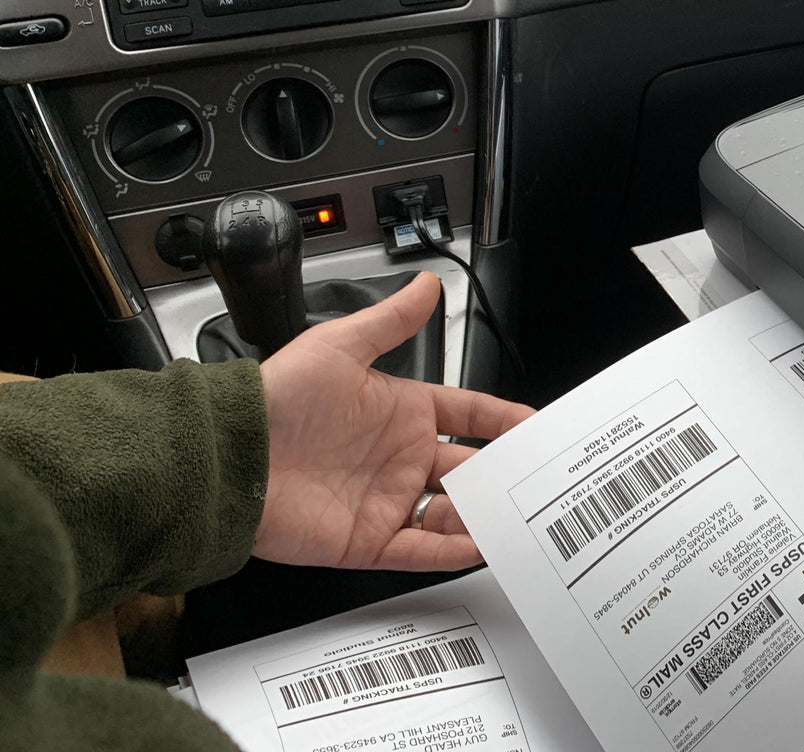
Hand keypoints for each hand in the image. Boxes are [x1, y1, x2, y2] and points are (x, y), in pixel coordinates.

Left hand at [253, 272, 533, 571]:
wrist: (229, 456)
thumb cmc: (276, 398)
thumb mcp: (339, 347)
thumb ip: (390, 321)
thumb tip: (426, 285)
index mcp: (401, 411)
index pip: (468, 413)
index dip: (503, 419)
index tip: (534, 425)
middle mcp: (399, 457)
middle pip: (469, 468)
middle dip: (503, 473)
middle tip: (538, 476)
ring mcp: (386, 500)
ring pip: (452, 512)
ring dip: (483, 515)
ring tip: (516, 516)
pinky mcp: (367, 540)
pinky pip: (419, 551)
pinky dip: (452, 552)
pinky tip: (479, 547)